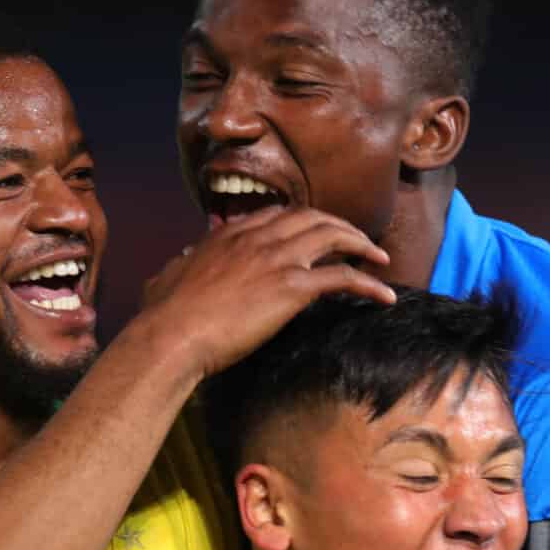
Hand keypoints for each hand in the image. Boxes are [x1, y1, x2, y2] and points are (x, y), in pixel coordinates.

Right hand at [134, 208, 395, 388]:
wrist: (172, 334)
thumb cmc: (164, 316)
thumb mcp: (168, 277)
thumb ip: (180, 263)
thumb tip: (180, 257)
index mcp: (229, 235)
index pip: (277, 214)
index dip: (304, 221)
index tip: (319, 232)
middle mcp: (256, 238)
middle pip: (312, 217)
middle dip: (341, 225)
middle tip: (359, 241)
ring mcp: (276, 259)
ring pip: (333, 236)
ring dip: (362, 244)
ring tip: (380, 258)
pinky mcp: (292, 287)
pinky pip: (343, 277)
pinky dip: (369, 284)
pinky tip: (385, 296)